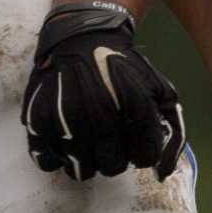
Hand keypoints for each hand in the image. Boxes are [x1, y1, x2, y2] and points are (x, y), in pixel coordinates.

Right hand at [22, 0, 184, 180]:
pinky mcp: (38, 120)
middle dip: (114, 156)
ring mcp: (66, 120)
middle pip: (111, 167)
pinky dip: (55, 157)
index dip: (141, 151)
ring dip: (86, 159)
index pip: (143, 158)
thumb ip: (172, 133)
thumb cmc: (124, 68)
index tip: (133, 138)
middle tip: (108, 137)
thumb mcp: (160, 90)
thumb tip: (162, 175)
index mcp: (134, 108)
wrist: (81, 37)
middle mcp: (100, 117)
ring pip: (80, 170)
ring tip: (86, 138)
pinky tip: (63, 140)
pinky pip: (47, 162)